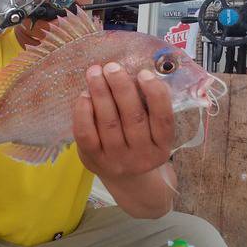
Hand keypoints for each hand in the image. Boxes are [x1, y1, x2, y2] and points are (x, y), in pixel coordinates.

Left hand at [73, 62, 174, 185]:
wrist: (126, 179)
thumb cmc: (140, 142)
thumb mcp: (152, 131)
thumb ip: (148, 107)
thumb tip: (132, 72)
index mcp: (162, 146)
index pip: (163, 119)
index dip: (155, 95)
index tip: (144, 73)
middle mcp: (141, 155)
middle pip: (132, 117)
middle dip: (121, 87)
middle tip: (112, 66)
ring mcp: (116, 159)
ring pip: (108, 122)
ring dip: (100, 93)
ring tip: (95, 72)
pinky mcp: (93, 160)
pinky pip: (86, 133)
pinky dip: (83, 112)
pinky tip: (84, 95)